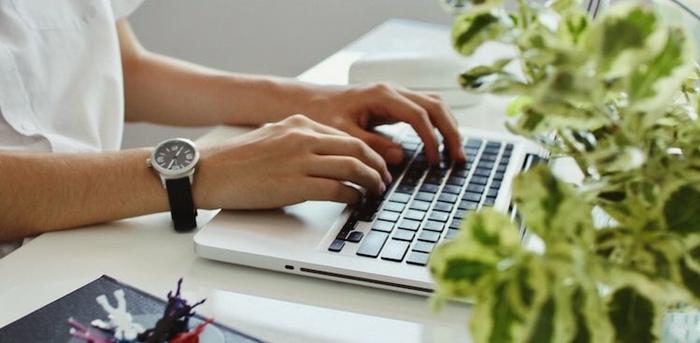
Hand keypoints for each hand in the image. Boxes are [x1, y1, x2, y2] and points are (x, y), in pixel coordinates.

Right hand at [193, 114, 391, 208]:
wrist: (208, 171)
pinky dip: (352, 196)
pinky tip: (355, 201)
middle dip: (377, 166)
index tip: (375, 163)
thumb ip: (300, 142)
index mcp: (300, 124)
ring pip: (353, 167)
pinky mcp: (295, 184)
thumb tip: (326, 159)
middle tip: (384, 179)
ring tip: (376, 192)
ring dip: (370, 181)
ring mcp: (300, 160)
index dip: (368, 152)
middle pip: (357, 149)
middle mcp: (303, 137)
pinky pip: (337, 189)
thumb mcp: (274, 137)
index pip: (347, 136)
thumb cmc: (237, 160)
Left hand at [299, 83, 465, 164]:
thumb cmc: (320, 114)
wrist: (306, 101)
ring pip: (434, 104)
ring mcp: (395, 95)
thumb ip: (370, 145)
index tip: (435, 162)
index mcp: (381, 95)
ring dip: (448, 127)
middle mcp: (392, 90)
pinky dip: (437, 125)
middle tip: (458, 159)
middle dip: (450, 132)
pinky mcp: (393, 103)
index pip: (419, 116)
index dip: (431, 140)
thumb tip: (399, 157)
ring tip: (456, 153)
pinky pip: (424, 109)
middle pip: (435, 106)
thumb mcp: (342, 134)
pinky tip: (440, 143)